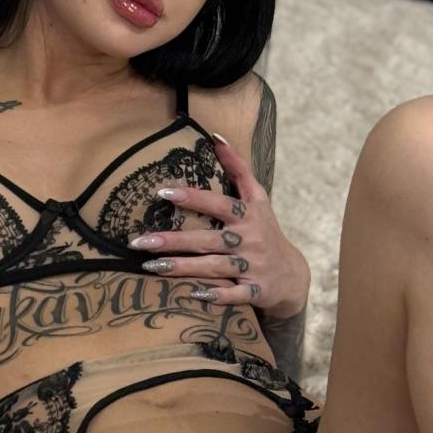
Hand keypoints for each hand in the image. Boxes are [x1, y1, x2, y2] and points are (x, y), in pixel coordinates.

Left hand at [128, 132, 309, 317]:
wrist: (292, 275)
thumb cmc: (266, 231)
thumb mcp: (258, 199)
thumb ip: (238, 169)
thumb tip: (216, 137)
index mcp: (248, 216)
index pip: (219, 204)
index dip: (194, 198)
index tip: (163, 193)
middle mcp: (249, 240)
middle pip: (208, 239)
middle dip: (174, 241)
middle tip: (139, 241)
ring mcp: (252, 267)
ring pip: (214, 268)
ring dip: (183, 268)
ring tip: (150, 267)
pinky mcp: (255, 291)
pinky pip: (233, 295)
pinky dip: (215, 296)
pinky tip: (189, 294)